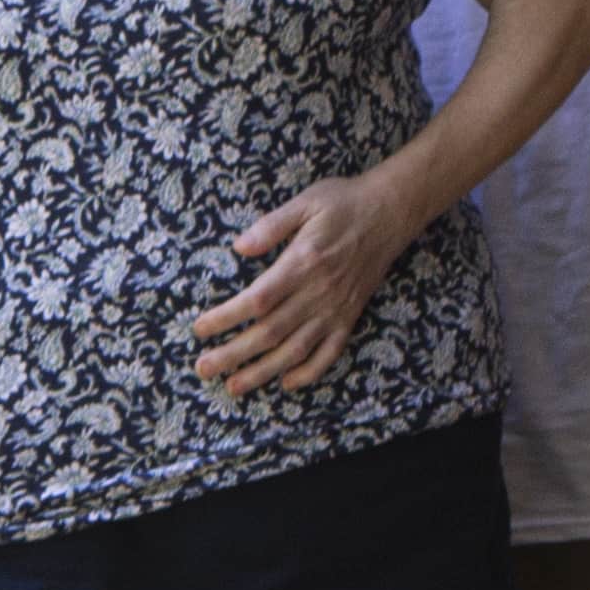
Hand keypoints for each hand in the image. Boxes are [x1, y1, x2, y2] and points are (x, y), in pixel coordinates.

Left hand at [193, 167, 419, 394]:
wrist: (390, 213)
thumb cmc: (342, 203)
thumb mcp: (304, 203)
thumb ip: (270, 226)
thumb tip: (238, 247)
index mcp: (303, 263)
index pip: (257, 301)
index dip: (226, 318)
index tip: (199, 328)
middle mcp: (319, 292)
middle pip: (269, 332)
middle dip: (233, 354)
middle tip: (203, 368)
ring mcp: (336, 309)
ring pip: (295, 350)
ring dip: (262, 371)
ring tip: (234, 386)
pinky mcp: (350, 318)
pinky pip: (330, 354)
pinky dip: (308, 373)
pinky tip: (285, 383)